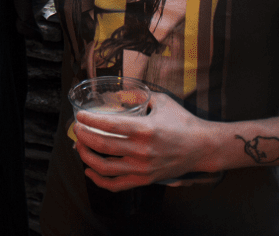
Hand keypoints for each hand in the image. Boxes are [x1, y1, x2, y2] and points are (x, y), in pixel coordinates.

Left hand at [73, 92, 216, 190]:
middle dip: (83, 135)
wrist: (202, 147)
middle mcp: (141, 150)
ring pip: (104, 167)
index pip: (109, 125)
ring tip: (79, 146)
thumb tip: (118, 93)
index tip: (79, 115)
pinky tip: (89, 171)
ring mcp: (142, 168)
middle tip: (76, 127)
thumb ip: (138, 96)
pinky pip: (116, 184)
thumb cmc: (182, 122)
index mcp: (145, 129)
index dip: (90, 120)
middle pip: (102, 145)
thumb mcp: (161, 101)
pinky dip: (99, 180)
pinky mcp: (144, 179)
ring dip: (86, 156)